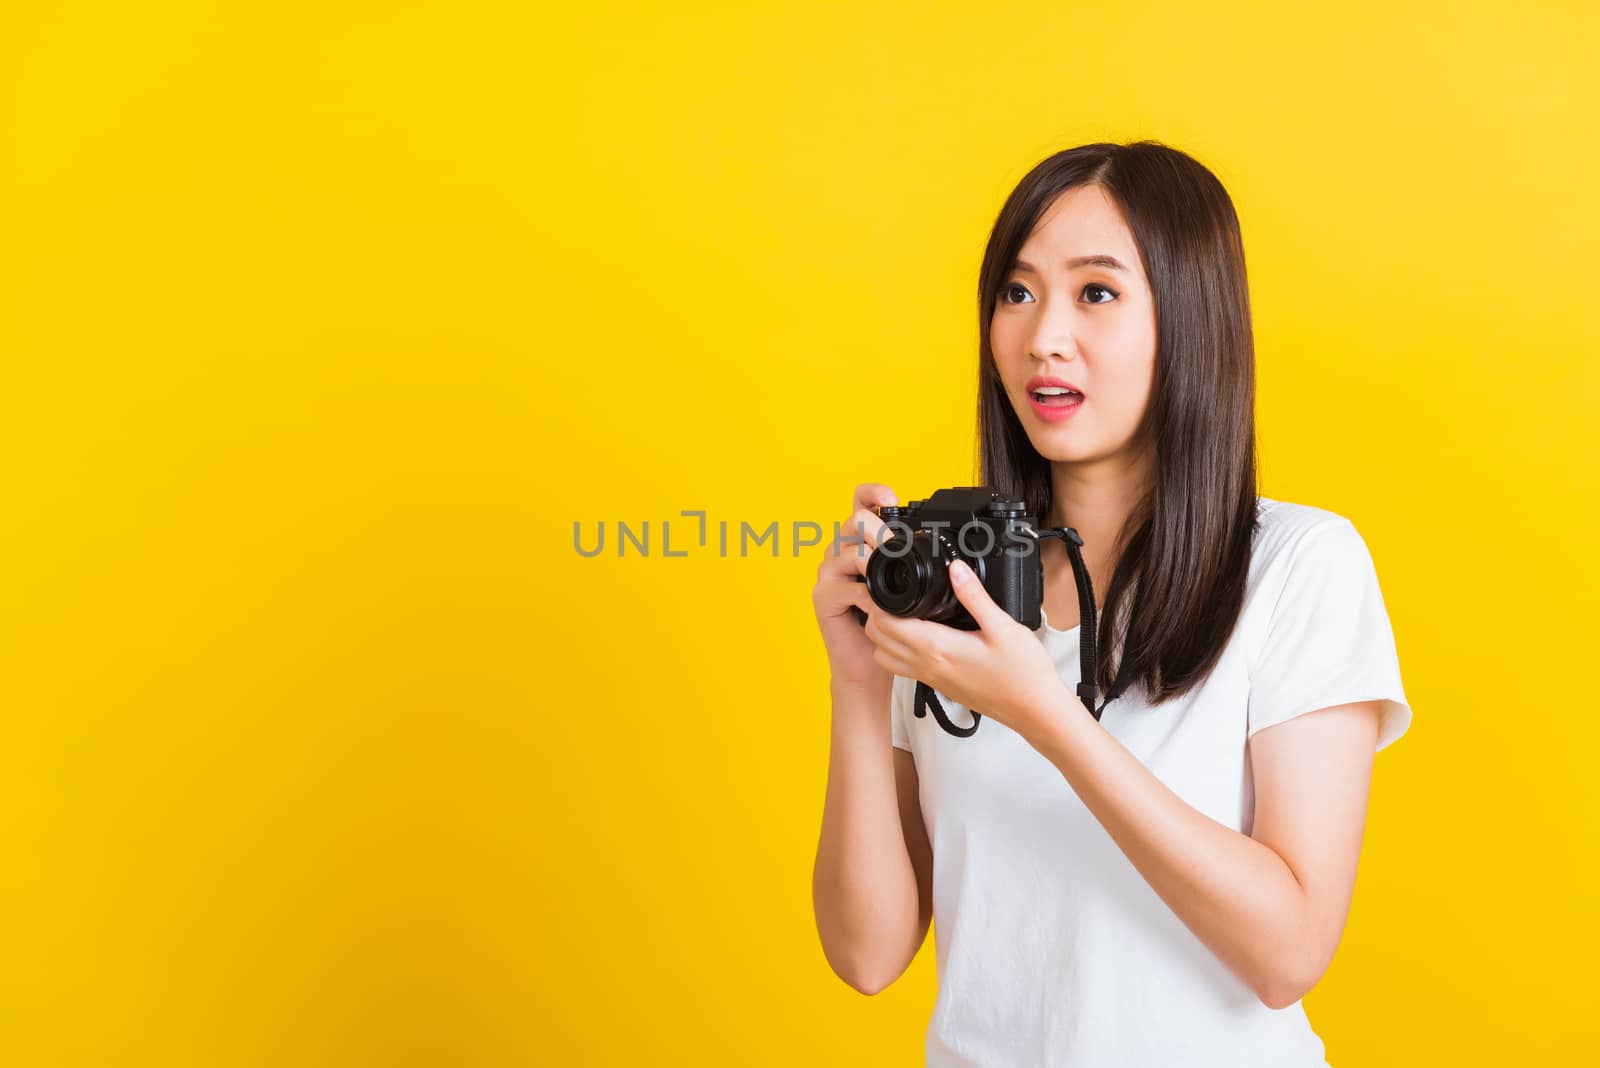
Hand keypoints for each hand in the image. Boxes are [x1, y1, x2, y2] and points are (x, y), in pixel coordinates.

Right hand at [811, 482, 898, 690]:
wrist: (869, 663)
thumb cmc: (888, 624)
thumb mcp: (903, 588)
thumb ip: (909, 564)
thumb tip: (944, 547)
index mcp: (859, 543)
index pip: (859, 505)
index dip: (872, 493)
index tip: (893, 497)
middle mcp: (839, 553)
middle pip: (852, 521)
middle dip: (879, 531)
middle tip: (897, 547)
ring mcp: (828, 574)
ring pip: (850, 552)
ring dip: (875, 562)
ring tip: (893, 578)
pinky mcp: (822, 597)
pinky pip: (846, 588)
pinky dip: (867, 596)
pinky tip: (880, 607)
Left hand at [862, 558, 1079, 741]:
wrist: (1035, 711)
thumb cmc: (1023, 674)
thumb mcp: (1003, 626)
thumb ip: (974, 596)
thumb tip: (955, 568)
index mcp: (937, 648)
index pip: (885, 624)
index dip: (880, 601)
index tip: (890, 585)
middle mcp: (927, 666)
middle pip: (877, 639)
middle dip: (877, 614)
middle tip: (894, 595)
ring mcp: (931, 679)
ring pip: (885, 657)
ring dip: (884, 636)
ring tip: (903, 614)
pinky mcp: (939, 686)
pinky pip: (903, 668)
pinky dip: (897, 651)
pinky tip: (920, 636)